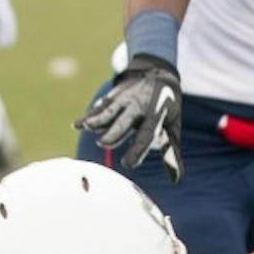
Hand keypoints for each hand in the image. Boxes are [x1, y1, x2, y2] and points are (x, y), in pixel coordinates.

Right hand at [75, 55, 183, 181]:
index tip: (128, 164)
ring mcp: (125, 98)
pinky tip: (77, 124)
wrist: (159, 73)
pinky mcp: (115, 95)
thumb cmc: (167, 107)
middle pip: (124, 122)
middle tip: (103, 144)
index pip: (145, 136)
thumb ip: (171, 152)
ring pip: (108, 111)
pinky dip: (89, 114)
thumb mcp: (173, 126)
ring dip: (95, 120)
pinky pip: (101, 106)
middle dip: (113, 132)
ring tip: (83, 128)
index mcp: (154, 116)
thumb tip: (176, 180)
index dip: (137, 150)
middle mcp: (138, 106)